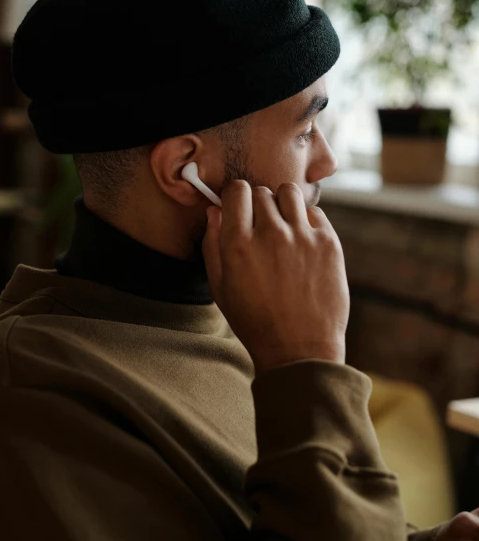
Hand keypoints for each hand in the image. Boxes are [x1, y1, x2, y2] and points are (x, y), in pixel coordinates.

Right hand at [202, 181, 348, 373]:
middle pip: (262, 191)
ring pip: (289, 193)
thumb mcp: (220, 287)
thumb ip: (212, 244)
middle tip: (261, 226)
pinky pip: (315, 212)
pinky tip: (302, 242)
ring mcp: (302, 236)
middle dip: (258, 204)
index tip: (239, 207)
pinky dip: (307, 221)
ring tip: (283, 226)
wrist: (299, 349)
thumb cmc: (255, 321)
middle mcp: (270, 234)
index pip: (236, 191)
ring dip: (283, 204)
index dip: (236, 197)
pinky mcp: (328, 243)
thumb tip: (214, 211)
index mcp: (238, 243)